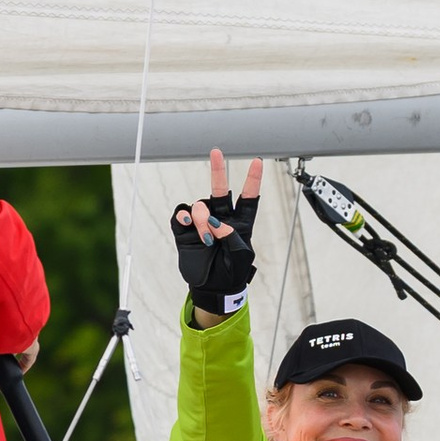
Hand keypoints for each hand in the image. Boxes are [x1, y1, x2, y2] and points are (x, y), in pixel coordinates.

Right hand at [171, 147, 262, 318]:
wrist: (211, 288)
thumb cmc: (231, 274)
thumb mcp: (240, 258)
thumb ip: (231, 238)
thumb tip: (216, 222)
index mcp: (240, 224)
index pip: (248, 198)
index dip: (252, 180)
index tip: (257, 162)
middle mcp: (221, 218)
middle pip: (220, 190)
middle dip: (218, 170)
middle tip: (216, 151)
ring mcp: (202, 222)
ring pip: (200, 206)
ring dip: (201, 219)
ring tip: (205, 238)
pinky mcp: (185, 230)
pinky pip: (182, 214)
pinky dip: (183, 215)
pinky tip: (186, 220)